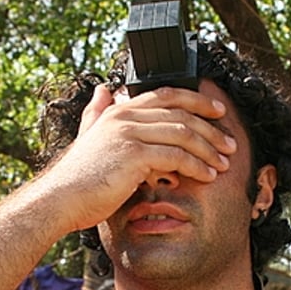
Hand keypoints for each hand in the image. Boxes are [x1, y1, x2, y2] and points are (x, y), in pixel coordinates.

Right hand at [34, 84, 236, 234]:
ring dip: (208, 149)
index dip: (196, 100)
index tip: (218, 112)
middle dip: (210, 128)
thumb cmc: (78, 178)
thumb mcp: (89, 136)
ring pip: (183, 133)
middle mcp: (125, 116)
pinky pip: (177, 156)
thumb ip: (98, 112)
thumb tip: (105, 89)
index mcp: (118, 111)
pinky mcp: (135, 154)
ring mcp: (129, 133)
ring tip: (223, 163)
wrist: (61, 199)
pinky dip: (197, 166)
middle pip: (181, 112)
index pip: (166, 94)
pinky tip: (208, 176)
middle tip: (229, 143)